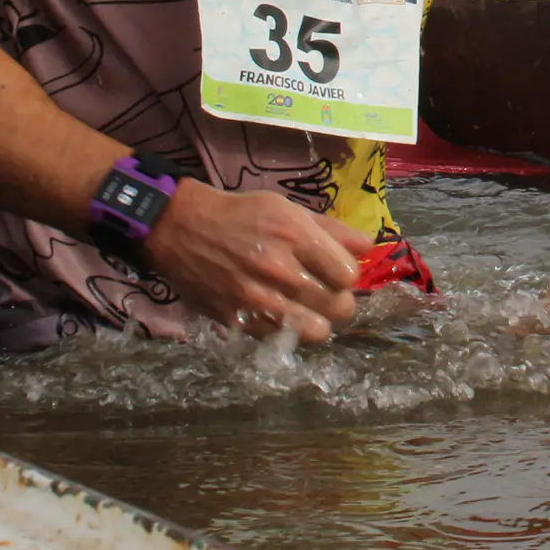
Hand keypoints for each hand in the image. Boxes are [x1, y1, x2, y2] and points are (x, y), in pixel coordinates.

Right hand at [142, 182, 367, 344]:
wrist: (181, 229)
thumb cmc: (241, 215)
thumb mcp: (287, 210)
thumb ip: (330, 230)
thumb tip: (368, 245)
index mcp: (295, 236)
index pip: (348, 274)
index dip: (346, 274)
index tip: (335, 271)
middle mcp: (279, 269)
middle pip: (339, 306)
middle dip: (338, 301)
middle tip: (324, 293)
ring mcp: (257, 299)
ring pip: (316, 332)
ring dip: (316, 322)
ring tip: (306, 310)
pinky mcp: (237, 320)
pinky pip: (281, 340)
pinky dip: (286, 332)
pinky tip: (280, 316)